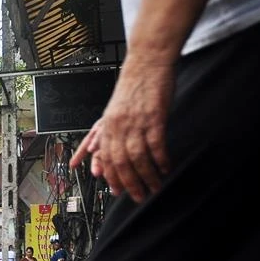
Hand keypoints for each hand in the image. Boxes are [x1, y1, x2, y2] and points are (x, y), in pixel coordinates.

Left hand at [69, 52, 173, 202]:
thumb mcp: (113, 112)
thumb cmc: (131, 88)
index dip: (110, 176)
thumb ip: (105, 134)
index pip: (104, 157)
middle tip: (138, 197)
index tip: (115, 191)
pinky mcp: (154, 117)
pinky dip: (160, 160)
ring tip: (154, 188)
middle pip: (119, 162)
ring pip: (137, 157)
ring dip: (146, 177)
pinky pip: (156, 144)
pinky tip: (165, 169)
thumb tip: (95, 155)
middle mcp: (117, 126)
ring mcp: (136, 122)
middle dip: (128, 183)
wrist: (146, 63)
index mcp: (107, 125)